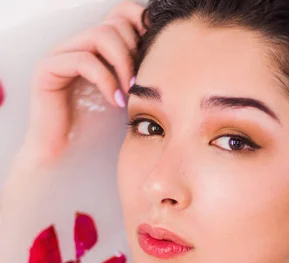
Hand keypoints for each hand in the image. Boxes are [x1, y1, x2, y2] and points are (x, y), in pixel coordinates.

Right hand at [22, 1, 146, 166]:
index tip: (156, 56)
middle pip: (115, 23)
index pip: (121, 13)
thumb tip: (170, 57)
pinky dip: (105, 80)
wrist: (66, 153)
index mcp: (95, 46)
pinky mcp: (47, 68)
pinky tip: (115, 101)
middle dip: (134, 52)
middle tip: (141, 83)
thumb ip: (139, 73)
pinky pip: (84, 60)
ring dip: (123, 65)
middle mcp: (77, 43)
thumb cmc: (97, 129)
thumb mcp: (126, 95)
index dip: (142, 26)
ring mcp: (60, 53)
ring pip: (101, 36)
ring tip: (129, 92)